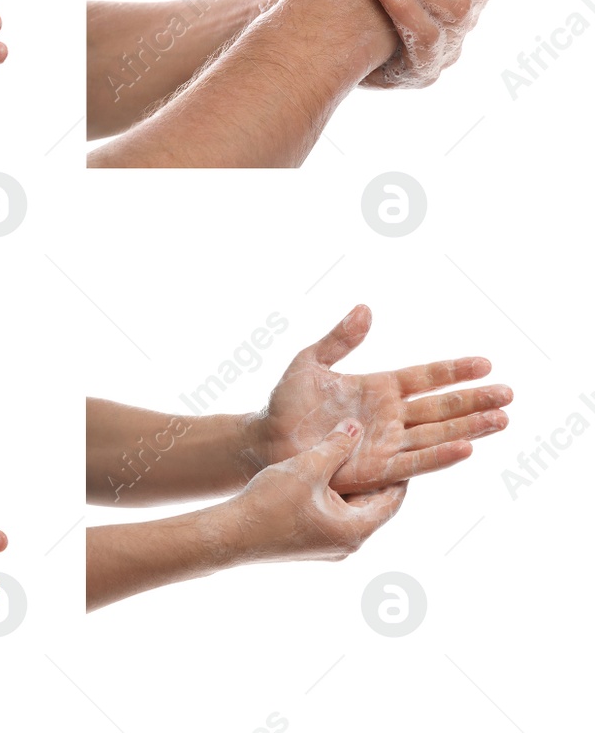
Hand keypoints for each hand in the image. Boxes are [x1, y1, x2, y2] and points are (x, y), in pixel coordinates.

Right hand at [220, 422, 405, 562]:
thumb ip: (334, 446)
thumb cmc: (271, 503)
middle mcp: (349, 545)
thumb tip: (356, 426)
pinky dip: (331, 498)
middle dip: (371, 477)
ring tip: (343, 458)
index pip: (392, 499)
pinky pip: (331, 519)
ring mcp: (329, 549)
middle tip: (372, 448)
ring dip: (348, 487)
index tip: (397, 448)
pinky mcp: (311, 547)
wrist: (232, 535)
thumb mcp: (307, 467)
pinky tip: (317, 477)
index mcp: (356, 530)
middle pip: (371, 506)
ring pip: (349, 512)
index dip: (398, 472)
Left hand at [252, 306, 510, 494]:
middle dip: (475, 400)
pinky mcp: (378, 469)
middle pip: (441, 406)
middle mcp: (390, 417)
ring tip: (502, 419)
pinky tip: (466, 447)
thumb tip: (365, 309)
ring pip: (437, 434)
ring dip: (469, 428)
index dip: (453, 371)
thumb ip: (339, 339)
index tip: (485, 363)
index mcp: (379, 388)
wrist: (268, 438)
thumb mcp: (310, 362)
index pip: (425, 377)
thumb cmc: (287, 402)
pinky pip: (415, 462)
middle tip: (509, 393)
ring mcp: (387, 443)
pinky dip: (441, 455)